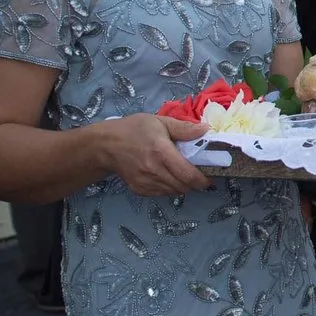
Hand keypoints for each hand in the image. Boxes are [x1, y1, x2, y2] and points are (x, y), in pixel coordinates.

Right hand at [90, 112, 210, 197]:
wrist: (106, 145)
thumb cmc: (134, 129)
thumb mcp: (159, 122)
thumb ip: (183, 128)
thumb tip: (205, 130)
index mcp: (161, 152)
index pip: (188, 174)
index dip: (203, 180)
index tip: (210, 178)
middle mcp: (154, 170)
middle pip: (183, 186)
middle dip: (194, 183)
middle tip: (196, 173)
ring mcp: (145, 182)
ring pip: (174, 192)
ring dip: (182, 185)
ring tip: (180, 173)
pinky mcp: (139, 189)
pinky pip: (162, 194)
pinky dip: (169, 188)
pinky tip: (166, 176)